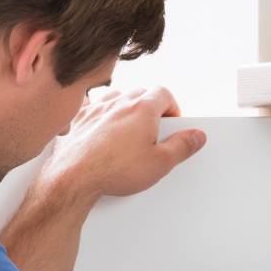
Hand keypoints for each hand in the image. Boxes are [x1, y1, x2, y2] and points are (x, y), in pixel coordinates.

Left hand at [44, 86, 205, 201]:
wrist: (74, 177)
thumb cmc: (114, 169)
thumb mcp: (159, 164)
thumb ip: (182, 147)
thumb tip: (196, 137)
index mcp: (142, 108)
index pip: (164, 93)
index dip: (173, 107)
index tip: (173, 123)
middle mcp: (118, 102)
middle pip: (141, 93)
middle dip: (151, 107)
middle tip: (154, 128)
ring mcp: (96, 108)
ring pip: (116, 97)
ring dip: (126, 107)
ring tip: (130, 128)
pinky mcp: (78, 119)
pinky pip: (91, 106)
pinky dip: (99, 112)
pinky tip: (100, 125)